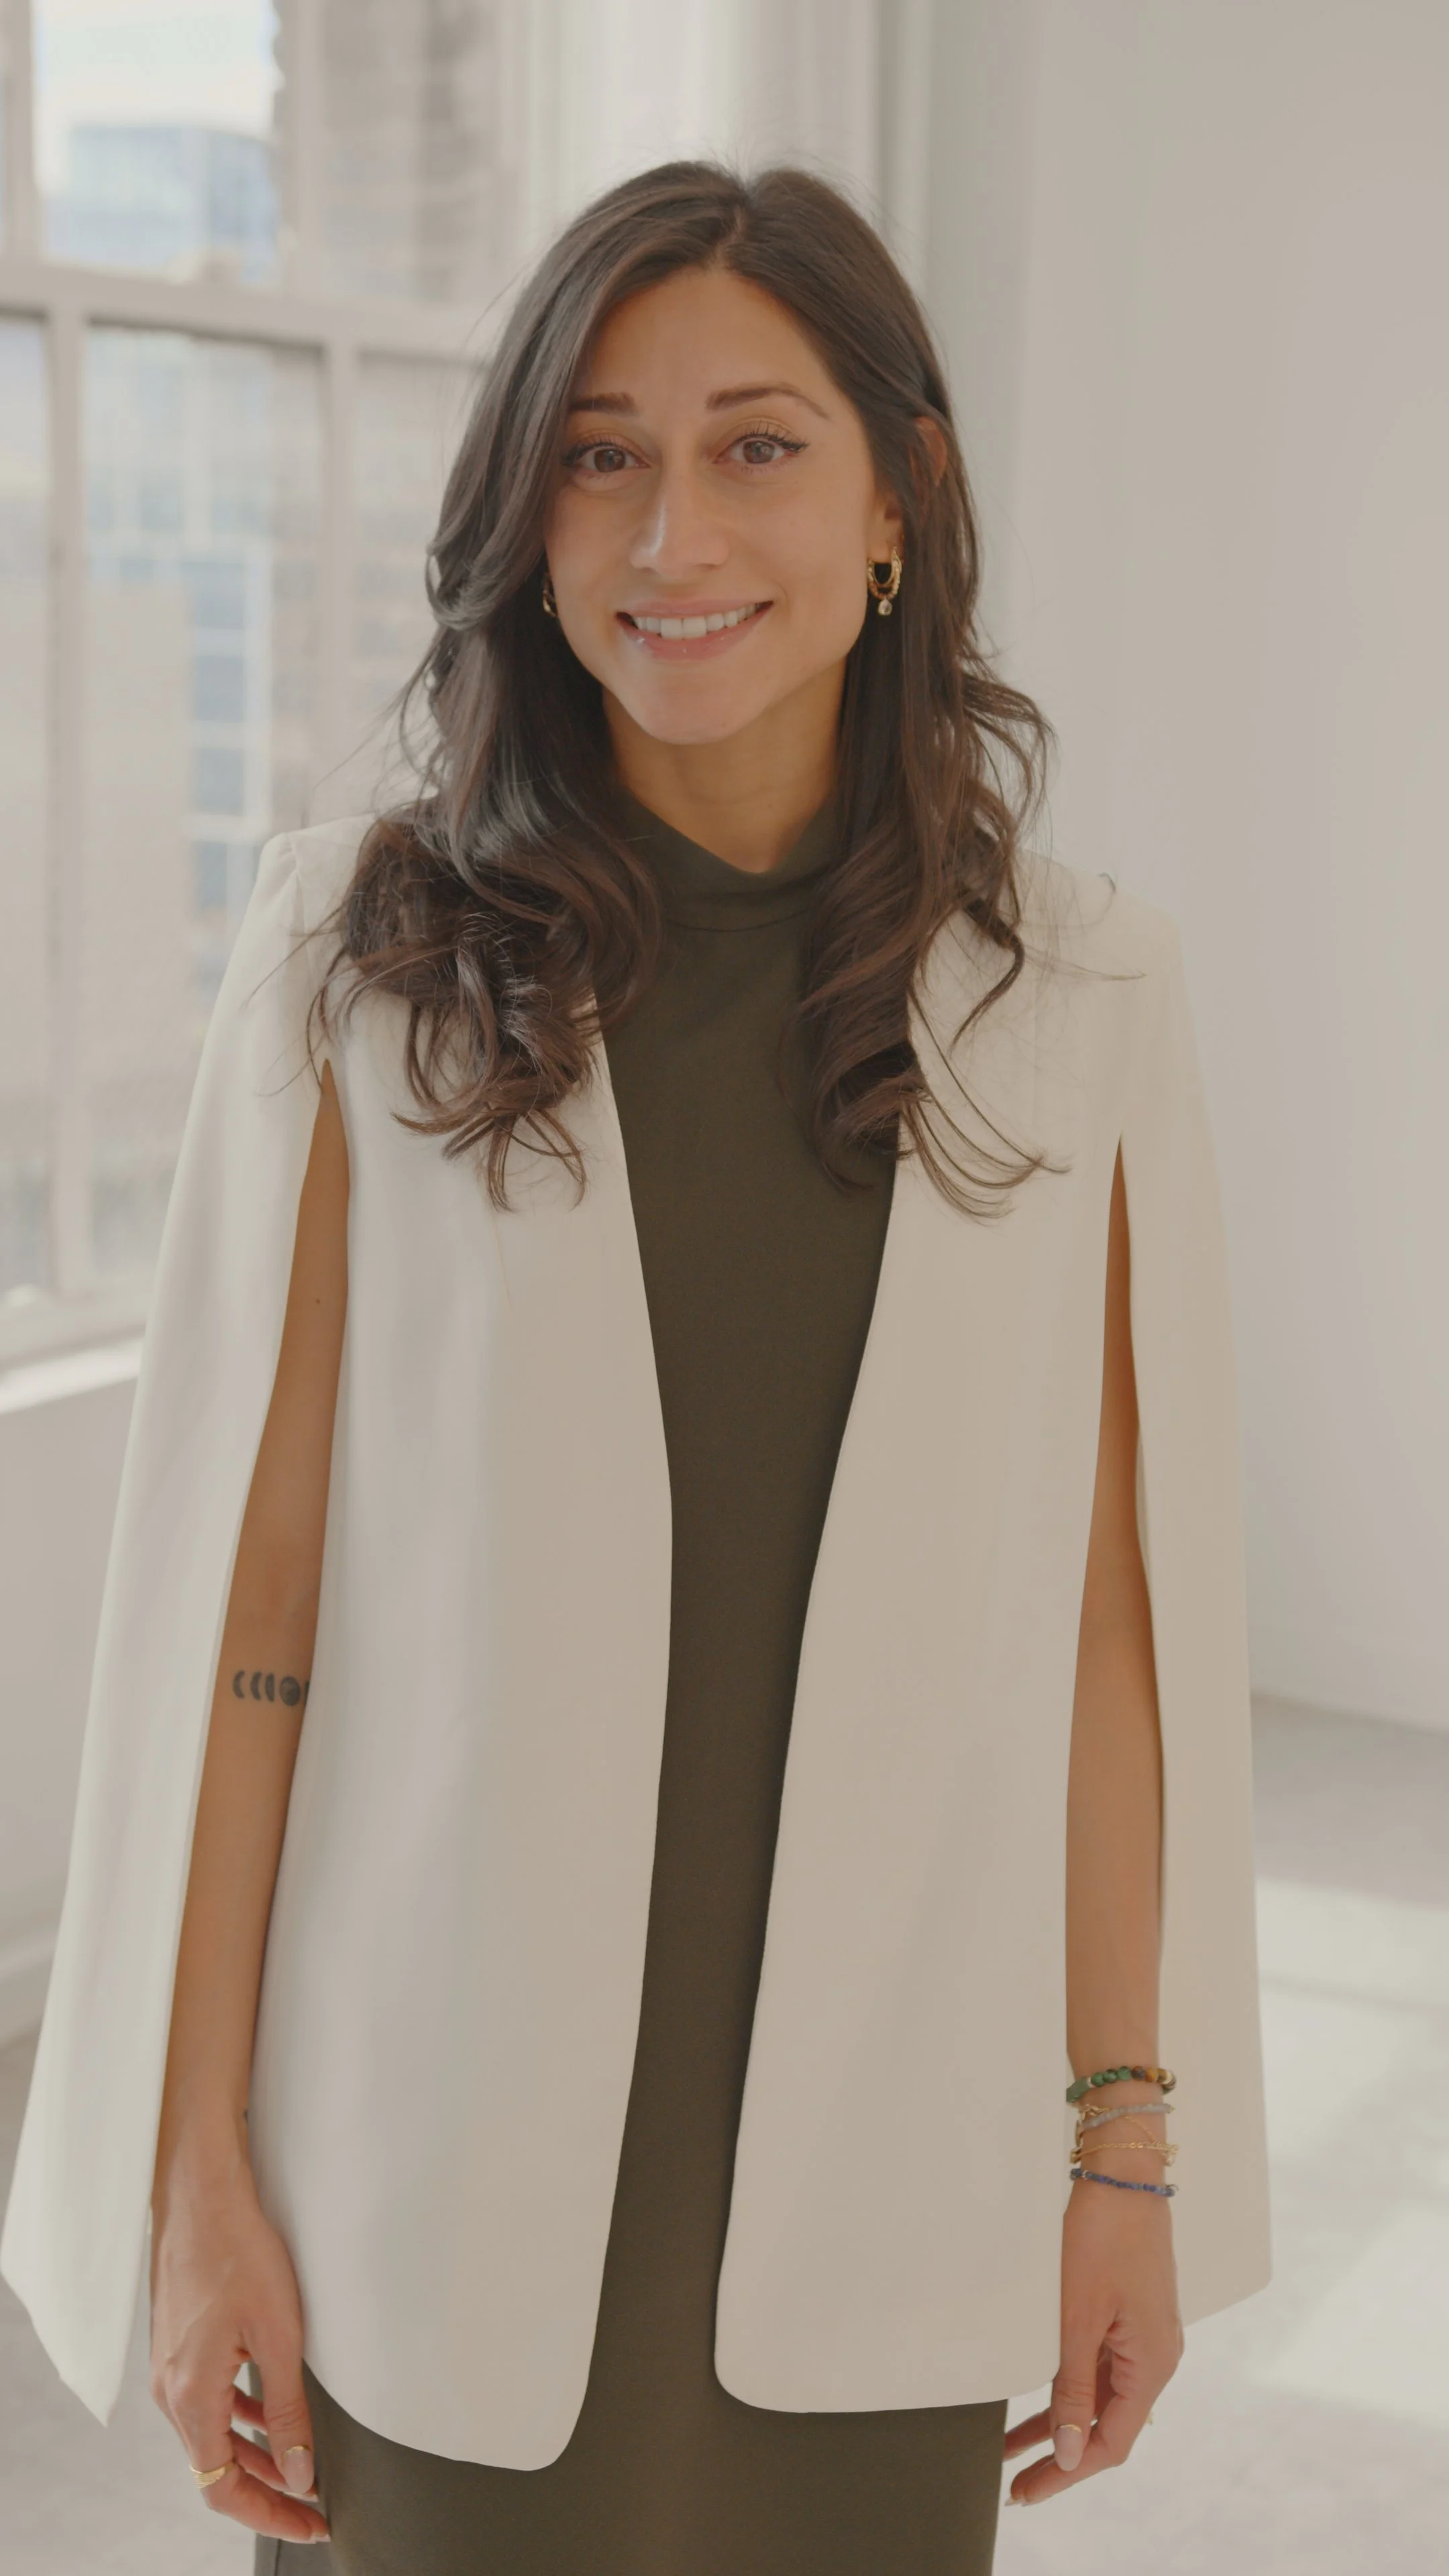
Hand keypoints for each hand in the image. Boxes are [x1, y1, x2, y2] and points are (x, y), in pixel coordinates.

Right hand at [149, 2142, 328, 2544]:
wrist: (201, 2196)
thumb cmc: (237, 2252)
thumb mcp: (279, 2336)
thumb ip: (288, 2411)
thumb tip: (299, 2472)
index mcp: (191, 2398)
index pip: (223, 2488)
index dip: (269, 2514)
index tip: (308, 2523)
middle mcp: (172, 2391)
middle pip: (216, 2467)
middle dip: (267, 2492)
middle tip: (312, 2504)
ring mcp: (172, 2368)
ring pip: (212, 2435)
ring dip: (254, 2456)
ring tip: (299, 2466)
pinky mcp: (181, 2346)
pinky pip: (208, 2401)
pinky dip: (239, 2418)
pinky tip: (268, 2412)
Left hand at [1001, 2170, 1183, 2504]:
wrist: (1123, 2172)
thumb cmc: (1104, 2236)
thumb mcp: (1079, 2318)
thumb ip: (1073, 2389)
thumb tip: (1069, 2452)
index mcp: (1152, 2365)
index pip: (1112, 2442)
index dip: (1068, 2472)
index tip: (1027, 2491)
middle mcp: (1156, 2357)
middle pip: (1107, 2425)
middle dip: (1059, 2455)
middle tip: (1015, 2484)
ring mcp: (1145, 2335)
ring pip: (1100, 2396)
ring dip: (1059, 2421)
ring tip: (1012, 2447)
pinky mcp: (1132, 2315)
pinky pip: (1102, 2366)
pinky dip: (1069, 2387)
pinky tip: (1039, 2399)